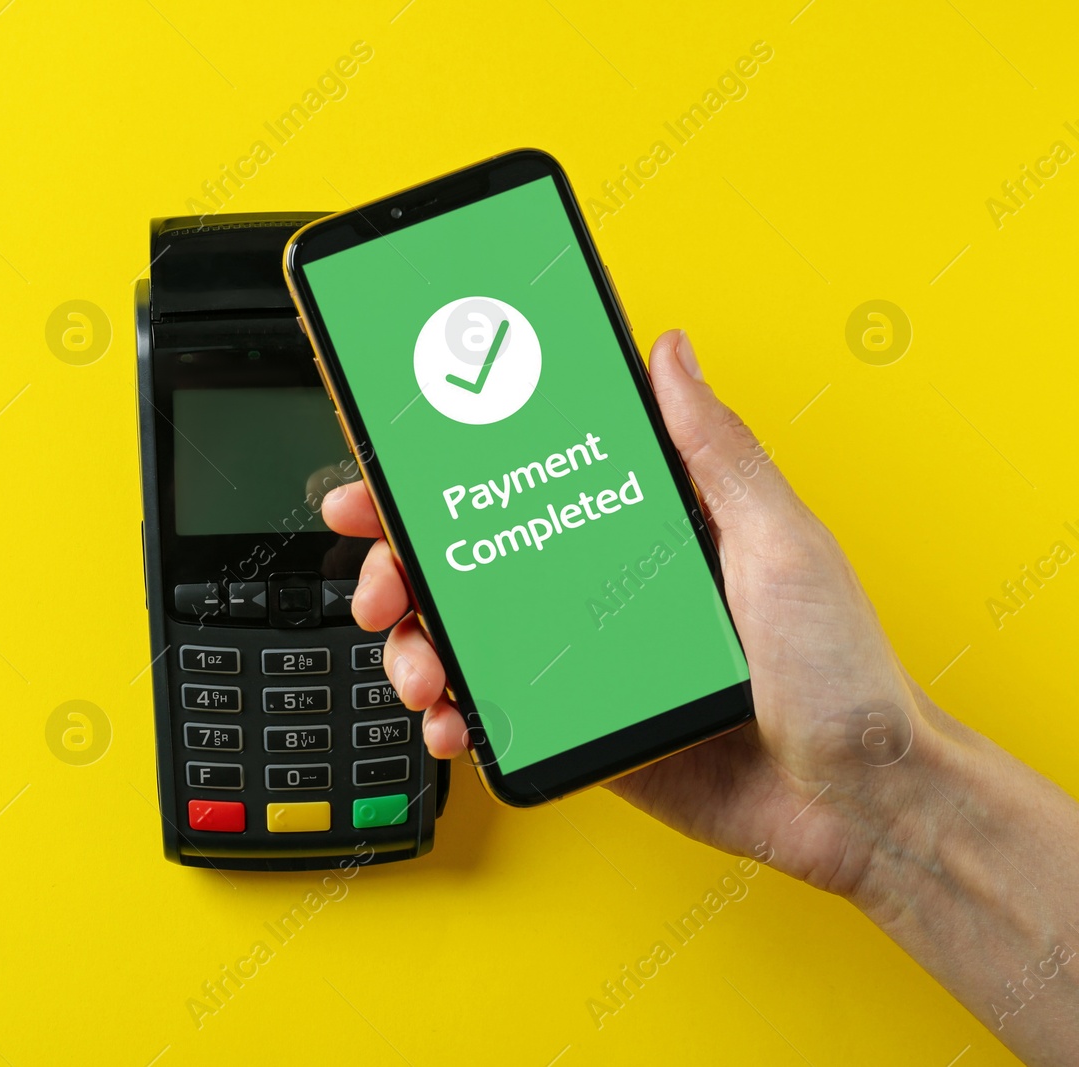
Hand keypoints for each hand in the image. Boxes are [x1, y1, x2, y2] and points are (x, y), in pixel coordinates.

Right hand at [321, 328, 937, 896]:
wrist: (856, 801)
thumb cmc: (842, 671)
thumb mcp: (783, 542)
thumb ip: (716, 451)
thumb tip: (671, 354)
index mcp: (644, 525)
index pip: (523, 475)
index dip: (445, 468)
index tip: (389, 467)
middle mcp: (602, 584)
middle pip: (469, 556)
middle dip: (401, 563)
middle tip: (382, 582)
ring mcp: (584, 658)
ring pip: (465, 635)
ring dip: (416, 645)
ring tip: (419, 666)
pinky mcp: (579, 724)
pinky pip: (493, 711)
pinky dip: (453, 715)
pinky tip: (450, 719)